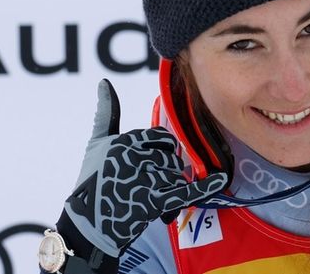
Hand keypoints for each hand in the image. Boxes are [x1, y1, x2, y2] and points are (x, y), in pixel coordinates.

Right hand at [63, 79, 227, 257]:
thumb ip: (107, 112)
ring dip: (168, 187)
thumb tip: (104, 83)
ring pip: (176, 174)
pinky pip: (187, 191)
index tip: (146, 163)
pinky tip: (220, 180)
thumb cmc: (93, 181)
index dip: (159, 150)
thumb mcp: (97, 143)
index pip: (162, 137)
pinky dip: (206, 186)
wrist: (89, 225)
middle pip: (171, 156)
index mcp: (125, 140)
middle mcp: (136, 157)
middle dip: (164, 169)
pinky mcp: (154, 201)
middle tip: (144, 185)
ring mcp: (146, 179)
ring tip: (146, 198)